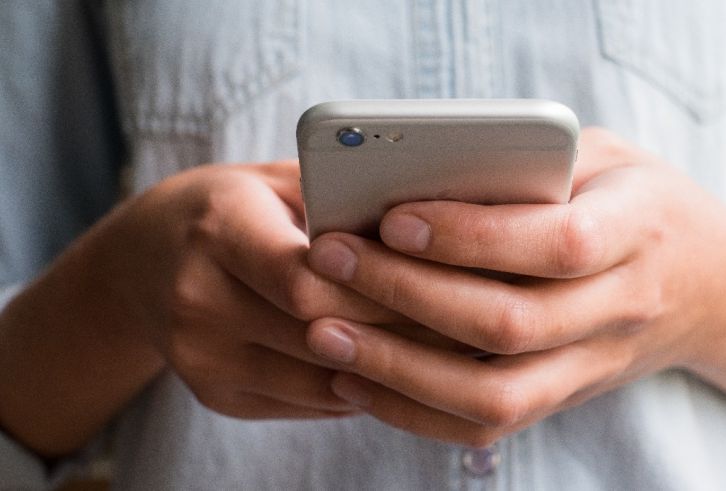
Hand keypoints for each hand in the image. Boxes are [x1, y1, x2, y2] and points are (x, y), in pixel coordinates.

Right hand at [105, 161, 414, 418]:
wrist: (140, 260)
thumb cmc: (225, 208)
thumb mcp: (271, 181)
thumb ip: (335, 199)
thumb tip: (423, 227)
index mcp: (218, 230)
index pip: (304, 277)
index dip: (375, 285)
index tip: (435, 280)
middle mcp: (199, 299)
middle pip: (319, 333)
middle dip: (398, 330)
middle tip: (462, 322)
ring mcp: (202, 357)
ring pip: (320, 380)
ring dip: (386, 369)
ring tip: (442, 352)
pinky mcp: (215, 394)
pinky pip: (305, 404)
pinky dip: (356, 389)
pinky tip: (393, 371)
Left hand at [304, 128, 725, 445]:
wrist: (715, 287)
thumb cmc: (639, 203)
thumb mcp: (604, 157)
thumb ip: (531, 161)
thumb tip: (418, 173)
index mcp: (635, 230)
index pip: (554, 243)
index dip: (471, 235)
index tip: (391, 217)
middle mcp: (619, 307)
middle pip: (510, 323)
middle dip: (407, 295)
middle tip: (329, 260)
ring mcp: (592, 364)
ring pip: (495, 395)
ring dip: (399, 370)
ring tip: (325, 333)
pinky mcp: (565, 397)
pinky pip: (489, 424)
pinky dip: (415, 412)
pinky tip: (357, 380)